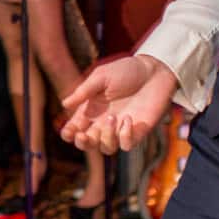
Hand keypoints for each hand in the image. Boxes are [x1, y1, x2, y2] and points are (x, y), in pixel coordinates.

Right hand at [60, 54, 178, 154]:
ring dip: (106, 137)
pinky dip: (125, 136)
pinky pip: (126, 146)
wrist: (154, 72)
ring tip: (112, 117)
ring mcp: (120, 129)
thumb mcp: (101, 76)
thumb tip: (64, 104)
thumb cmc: (126, 70)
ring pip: (106, 148)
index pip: (75, 127)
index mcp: (91, 109)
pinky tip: (129, 119)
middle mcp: (103, 122)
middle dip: (83, 143)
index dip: (69, 134)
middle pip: (88, 143)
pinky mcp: (137, 132)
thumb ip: (83, 91)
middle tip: (83, 135)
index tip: (69, 132)